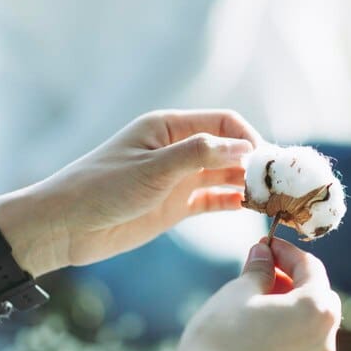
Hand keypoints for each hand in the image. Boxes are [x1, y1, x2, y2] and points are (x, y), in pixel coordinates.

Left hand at [0, 109, 260, 276]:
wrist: (65, 227)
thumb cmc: (100, 188)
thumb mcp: (151, 169)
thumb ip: (198, 156)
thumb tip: (243, 148)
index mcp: (169, 128)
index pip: (224, 122)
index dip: (250, 138)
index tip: (270, 162)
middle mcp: (178, 149)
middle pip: (230, 149)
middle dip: (258, 163)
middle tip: (285, 183)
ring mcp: (179, 179)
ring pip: (226, 177)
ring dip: (251, 186)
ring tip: (278, 199)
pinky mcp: (176, 206)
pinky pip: (215, 200)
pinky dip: (236, 203)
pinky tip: (256, 212)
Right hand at [147, 239, 340, 350]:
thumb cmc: (221, 338)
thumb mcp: (239, 292)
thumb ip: (259, 269)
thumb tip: (264, 254)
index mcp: (316, 309)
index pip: (311, 267)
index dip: (287, 252)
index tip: (266, 246)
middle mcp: (324, 339)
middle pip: (320, 296)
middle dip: (294, 279)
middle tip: (264, 270)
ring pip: (312, 323)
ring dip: (292, 305)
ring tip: (258, 298)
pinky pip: (301, 346)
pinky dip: (288, 330)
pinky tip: (258, 327)